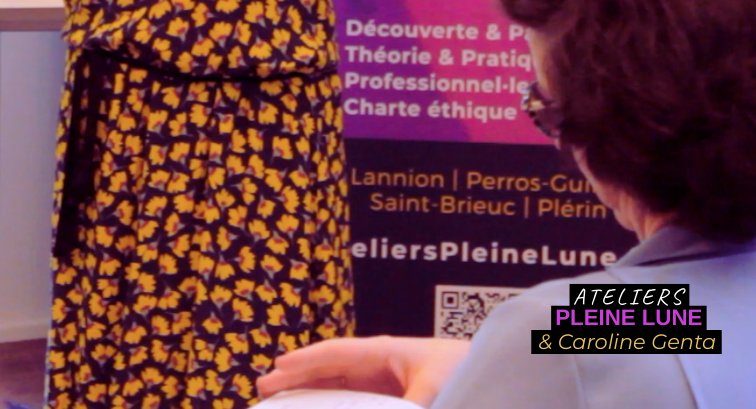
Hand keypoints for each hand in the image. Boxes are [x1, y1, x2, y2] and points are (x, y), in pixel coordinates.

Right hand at [256, 336, 469, 407]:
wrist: (490, 373)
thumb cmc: (465, 373)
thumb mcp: (435, 394)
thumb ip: (410, 407)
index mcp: (384, 352)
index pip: (336, 353)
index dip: (306, 360)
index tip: (278, 367)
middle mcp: (378, 363)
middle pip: (328, 367)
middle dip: (296, 375)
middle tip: (264, 386)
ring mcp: (382, 378)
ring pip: (336, 382)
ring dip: (308, 389)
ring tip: (279, 398)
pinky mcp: (389, 395)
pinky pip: (352, 396)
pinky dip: (330, 400)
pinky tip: (316, 408)